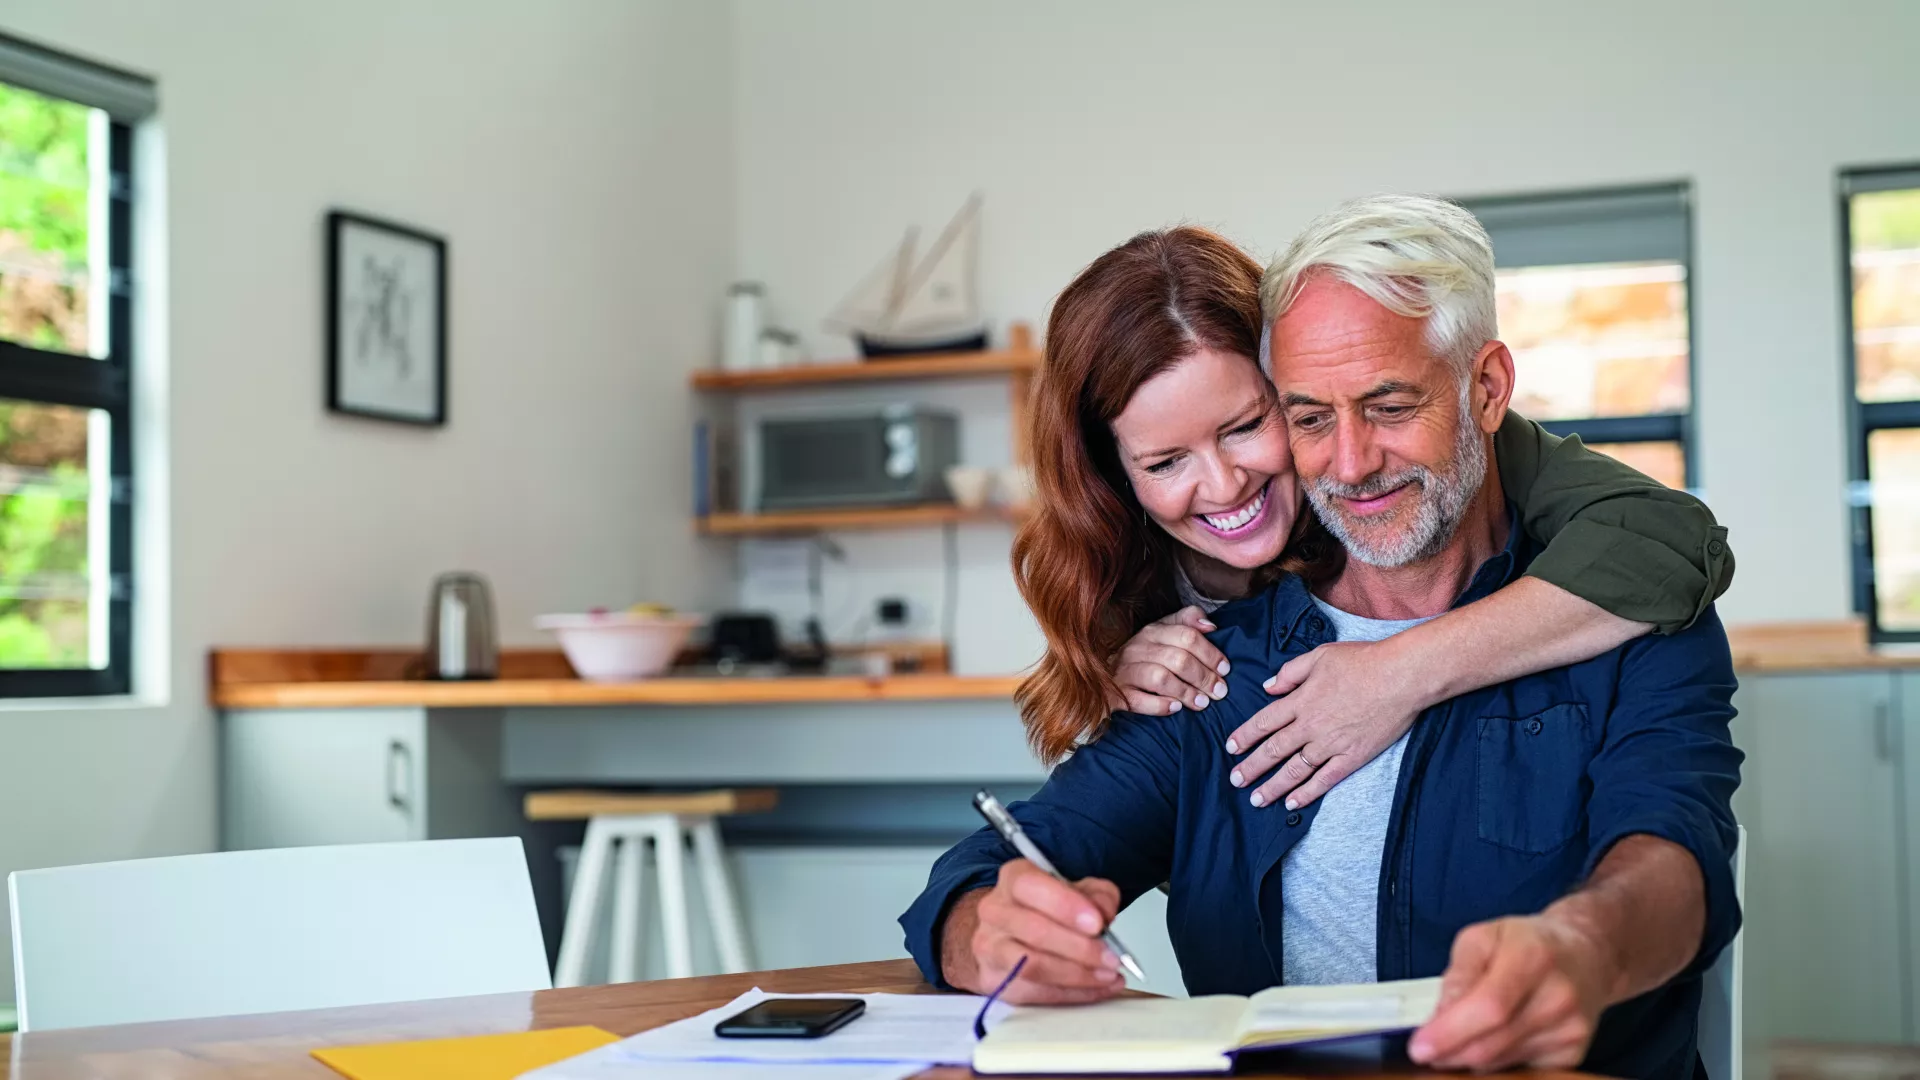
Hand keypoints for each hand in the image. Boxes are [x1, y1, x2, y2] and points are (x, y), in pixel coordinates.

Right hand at [941, 860, 1125, 1004]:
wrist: (1006, 934)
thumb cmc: (1044, 909)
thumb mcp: (1077, 890)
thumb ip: (1097, 896)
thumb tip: (1105, 915)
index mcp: (1014, 878)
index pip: (1030, 886)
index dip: (1065, 906)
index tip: (1097, 923)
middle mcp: (996, 911)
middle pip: (1034, 931)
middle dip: (1080, 948)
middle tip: (1112, 958)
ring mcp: (991, 948)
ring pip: (1032, 966)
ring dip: (1078, 975)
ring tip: (1108, 975)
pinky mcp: (995, 981)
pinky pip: (1036, 993)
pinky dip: (1073, 993)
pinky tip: (1098, 988)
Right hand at [1111, 605, 1229, 715]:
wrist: (1104, 678)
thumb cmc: (1144, 657)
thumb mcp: (1163, 634)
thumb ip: (1187, 622)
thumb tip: (1211, 626)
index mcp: (1152, 631)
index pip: (1187, 635)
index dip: (1211, 653)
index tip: (1225, 670)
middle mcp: (1137, 648)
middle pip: (1178, 658)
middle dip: (1204, 676)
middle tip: (1219, 692)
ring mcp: (1124, 671)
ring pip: (1160, 678)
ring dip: (1186, 692)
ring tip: (1202, 703)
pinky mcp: (1116, 694)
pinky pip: (1139, 700)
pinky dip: (1160, 705)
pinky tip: (1175, 709)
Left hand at [1224, 640, 1422, 808]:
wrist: (1402, 676)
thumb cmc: (1363, 661)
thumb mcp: (1320, 655)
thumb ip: (1291, 672)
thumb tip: (1268, 686)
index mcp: (1301, 700)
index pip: (1264, 722)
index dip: (1244, 736)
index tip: (1231, 748)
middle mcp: (1311, 725)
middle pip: (1273, 750)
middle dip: (1251, 767)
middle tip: (1234, 781)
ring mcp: (1331, 744)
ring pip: (1294, 770)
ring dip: (1273, 786)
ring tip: (1256, 799)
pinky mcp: (1353, 756)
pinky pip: (1324, 779)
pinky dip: (1307, 793)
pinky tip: (1292, 803)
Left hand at [1409, 915, 1615, 1071]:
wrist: (1587, 956)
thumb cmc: (1526, 942)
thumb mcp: (1482, 938)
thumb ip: (1458, 974)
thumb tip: (1439, 1017)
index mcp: (1532, 956)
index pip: (1489, 1007)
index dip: (1450, 1032)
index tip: (1419, 1047)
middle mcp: (1558, 996)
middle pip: (1493, 1043)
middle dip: (1450, 1052)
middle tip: (1427, 1050)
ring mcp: (1571, 1029)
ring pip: (1501, 1062)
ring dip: (1469, 1056)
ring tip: (1458, 1037)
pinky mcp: (1575, 1052)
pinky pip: (1520, 1069)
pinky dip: (1495, 1061)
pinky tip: (1490, 1041)